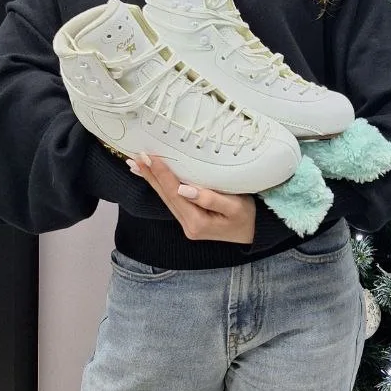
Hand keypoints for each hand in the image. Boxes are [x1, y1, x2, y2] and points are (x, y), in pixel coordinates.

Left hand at [128, 153, 255, 244]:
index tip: (150, 157)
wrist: (254, 233)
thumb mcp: (235, 206)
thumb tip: (184, 189)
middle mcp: (188, 225)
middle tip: (135, 157)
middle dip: (150, 175)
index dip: (162, 174)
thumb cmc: (248, 217)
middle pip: (165, 196)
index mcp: (197, 222)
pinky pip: (171, 200)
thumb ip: (210, 198)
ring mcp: (187, 224)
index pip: (174, 193)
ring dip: (152, 180)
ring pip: (166, 198)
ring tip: (137, 165)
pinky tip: (153, 178)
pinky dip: (161, 186)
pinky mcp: (189, 219)